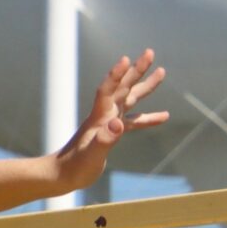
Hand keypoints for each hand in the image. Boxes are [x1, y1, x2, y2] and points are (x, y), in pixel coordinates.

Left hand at [55, 50, 168, 189]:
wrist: (62, 175)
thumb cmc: (74, 167)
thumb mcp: (91, 155)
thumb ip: (105, 139)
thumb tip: (118, 124)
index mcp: (99, 117)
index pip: (107, 90)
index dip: (116, 75)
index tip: (127, 59)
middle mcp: (105, 115)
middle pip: (123, 87)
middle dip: (137, 70)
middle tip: (150, 52)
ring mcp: (109, 123)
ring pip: (130, 99)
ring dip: (145, 86)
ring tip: (162, 71)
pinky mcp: (113, 134)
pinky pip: (134, 121)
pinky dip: (148, 118)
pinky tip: (164, 116)